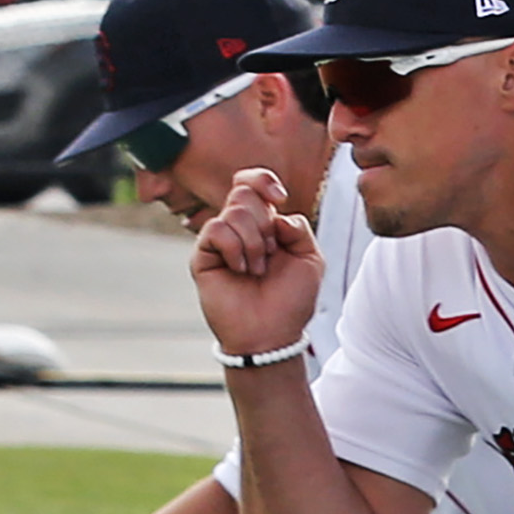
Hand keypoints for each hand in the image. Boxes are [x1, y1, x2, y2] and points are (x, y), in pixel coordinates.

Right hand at [189, 164, 322, 360]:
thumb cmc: (291, 300)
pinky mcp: (202, 254)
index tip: (279, 197)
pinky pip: (217, 230)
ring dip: (254, 244)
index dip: (263, 181)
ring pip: (233, 212)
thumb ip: (299, 229)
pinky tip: (240, 270)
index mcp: (264, 223)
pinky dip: (235, 250)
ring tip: (257, 270)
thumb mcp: (310, 260)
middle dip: (265, 223)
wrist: (271, 333)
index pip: (252, 183)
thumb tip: (277, 213)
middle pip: (244, 193)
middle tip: (270, 253)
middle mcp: (239, 227)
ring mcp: (218, 240)